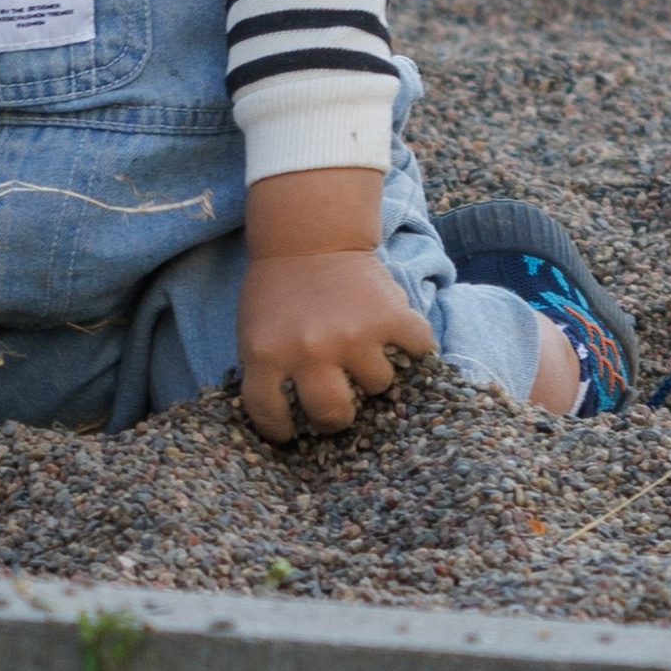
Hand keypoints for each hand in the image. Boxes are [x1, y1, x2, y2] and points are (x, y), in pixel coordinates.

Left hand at [237, 244, 435, 442]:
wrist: (309, 237)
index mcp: (267, 354)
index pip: (269, 413)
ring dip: (374, 375)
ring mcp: (353, 335)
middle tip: (339, 407)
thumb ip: (268, 369)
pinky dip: (416, 347)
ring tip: (368, 358)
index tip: (288, 433)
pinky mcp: (389, 316)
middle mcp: (310, 350)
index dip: (279, 430)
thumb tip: (289, 416)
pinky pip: (417, 349)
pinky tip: (403, 343)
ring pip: (378, 384)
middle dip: (336, 417)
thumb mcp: (253, 330)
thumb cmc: (277, 288)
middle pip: (332, 413)